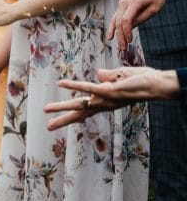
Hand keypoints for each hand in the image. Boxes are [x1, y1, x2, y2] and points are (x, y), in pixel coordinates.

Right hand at [44, 67, 178, 129]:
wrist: (156, 85)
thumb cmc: (142, 80)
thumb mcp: (121, 77)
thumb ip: (108, 76)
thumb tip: (98, 73)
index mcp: (105, 103)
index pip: (85, 110)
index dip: (72, 115)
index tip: (59, 121)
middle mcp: (103, 105)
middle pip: (79, 114)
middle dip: (63, 120)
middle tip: (47, 127)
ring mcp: (104, 99)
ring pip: (78, 104)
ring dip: (61, 107)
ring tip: (45, 109)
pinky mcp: (107, 91)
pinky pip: (87, 87)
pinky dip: (72, 85)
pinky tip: (60, 83)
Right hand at [107, 0, 169, 49]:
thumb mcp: (154, 8)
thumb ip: (142, 18)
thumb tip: (131, 28)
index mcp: (134, 3)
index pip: (126, 20)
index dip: (127, 32)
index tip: (130, 41)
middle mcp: (124, 3)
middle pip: (119, 22)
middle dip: (120, 36)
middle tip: (123, 48)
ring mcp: (121, 4)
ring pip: (115, 21)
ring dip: (116, 34)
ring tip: (118, 45)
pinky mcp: (121, 5)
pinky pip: (115, 18)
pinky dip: (112, 27)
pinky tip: (111, 36)